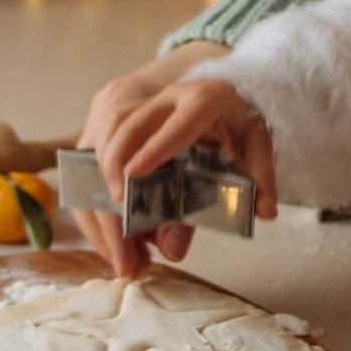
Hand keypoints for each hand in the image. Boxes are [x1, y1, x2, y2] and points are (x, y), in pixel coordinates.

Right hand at [77, 43, 277, 276]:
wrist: (220, 92)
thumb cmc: (236, 119)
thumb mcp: (256, 145)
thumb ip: (259, 178)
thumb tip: (263, 214)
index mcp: (199, 99)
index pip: (175, 122)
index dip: (153, 149)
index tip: (131, 178)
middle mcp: (157, 99)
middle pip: (121, 138)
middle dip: (115, 197)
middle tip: (126, 251)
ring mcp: (127, 108)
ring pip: (96, 154)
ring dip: (101, 211)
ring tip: (123, 258)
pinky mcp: (107, 124)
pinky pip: (88, 166)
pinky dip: (96, 207)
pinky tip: (114, 242)